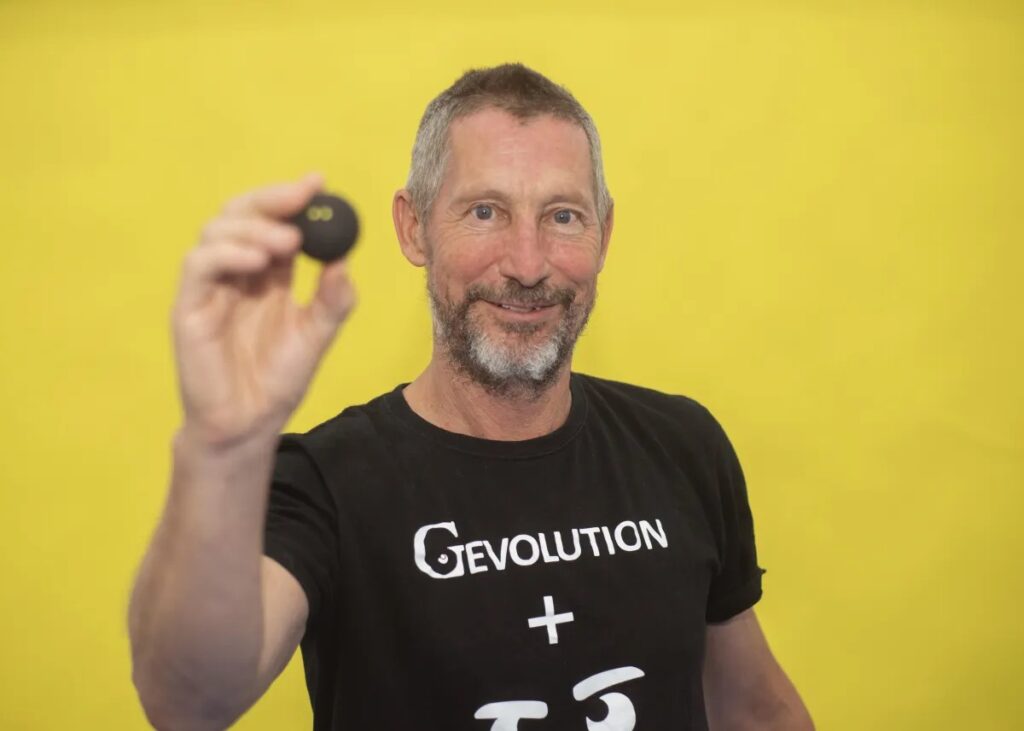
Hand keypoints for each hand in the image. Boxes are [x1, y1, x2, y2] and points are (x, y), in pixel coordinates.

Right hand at [171, 172, 355, 449]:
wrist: (249, 425)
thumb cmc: (277, 381)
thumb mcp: (316, 335)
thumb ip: (332, 301)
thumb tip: (344, 261)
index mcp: (265, 275)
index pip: (273, 221)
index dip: (292, 199)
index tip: (320, 183)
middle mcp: (234, 274)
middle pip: (240, 215)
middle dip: (272, 199)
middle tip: (304, 195)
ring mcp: (208, 288)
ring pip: (216, 232)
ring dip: (254, 226)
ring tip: (289, 241)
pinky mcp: (188, 308)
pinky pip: (199, 266)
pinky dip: (227, 253)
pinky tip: (259, 260)